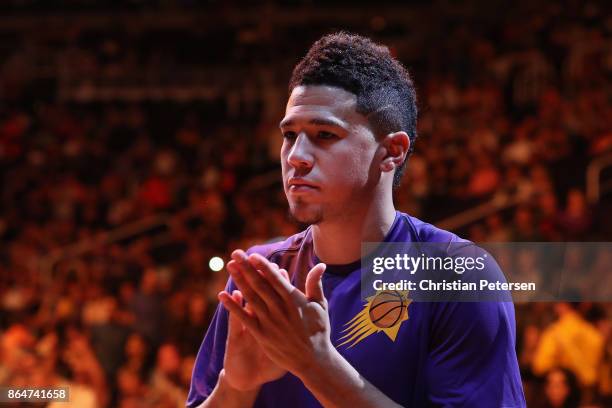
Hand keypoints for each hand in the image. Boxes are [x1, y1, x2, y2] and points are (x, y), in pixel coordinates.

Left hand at [219, 250, 331, 376]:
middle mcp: (280, 309)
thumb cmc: (319, 330)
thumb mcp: (320, 305)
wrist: (313, 360)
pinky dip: (233, 307)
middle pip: (260, 285)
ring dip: (239, 281)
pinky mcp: (262, 335)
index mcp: (293, 300)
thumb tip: (321, 265)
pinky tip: (222, 296)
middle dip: (247, 268)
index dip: (263, 267)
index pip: (275, 279)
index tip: (253, 255)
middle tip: (236, 253)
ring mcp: (269, 322)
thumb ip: (315, 284)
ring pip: (251, 298)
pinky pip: (244, 319)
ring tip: (230, 266)